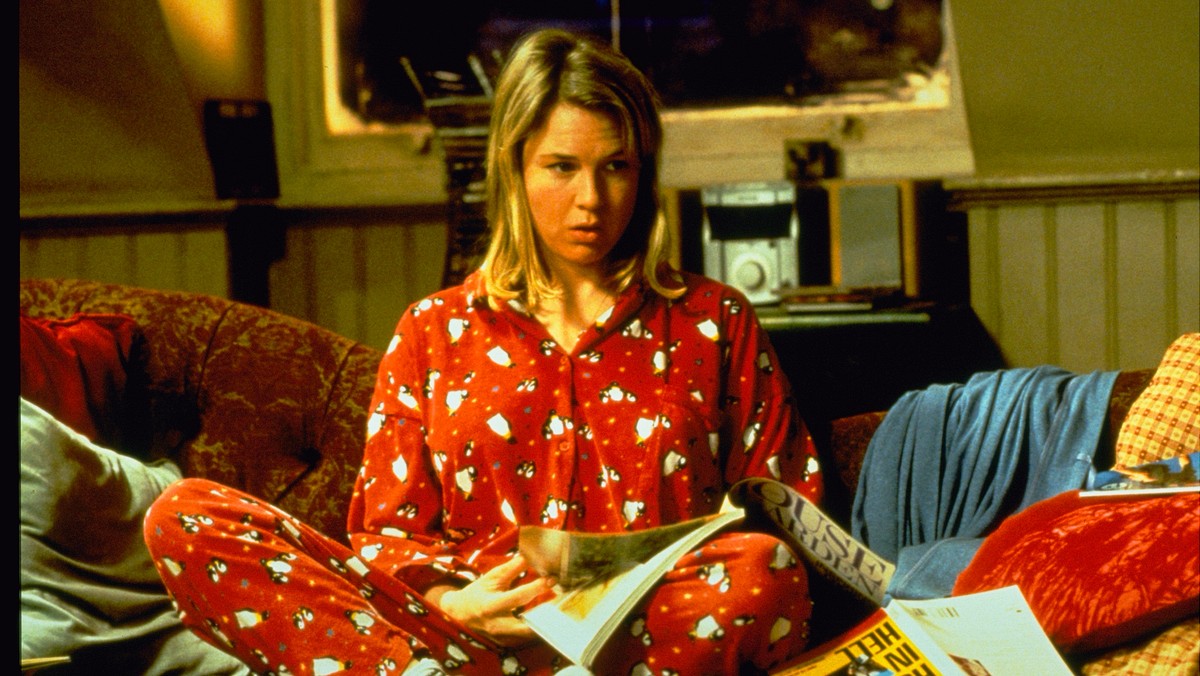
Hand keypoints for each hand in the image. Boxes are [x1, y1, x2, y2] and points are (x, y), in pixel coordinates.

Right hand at [426, 555, 555, 645]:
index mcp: (492, 606)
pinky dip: (536, 630)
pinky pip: (525, 640)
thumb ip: (512, 568)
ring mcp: (502, 638)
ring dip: (544, 625)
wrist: (458, 615)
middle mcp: (497, 625)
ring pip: (528, 636)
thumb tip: (531, 554)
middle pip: (527, 625)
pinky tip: (548, 621)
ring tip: (559, 612)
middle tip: (563, 604)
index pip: (518, 597)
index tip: (551, 578)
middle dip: (546, 616)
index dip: (537, 587)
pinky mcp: (505, 645)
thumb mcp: (492, 578)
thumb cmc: (477, 593)